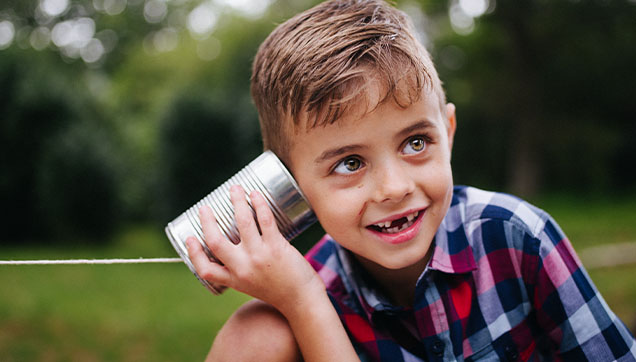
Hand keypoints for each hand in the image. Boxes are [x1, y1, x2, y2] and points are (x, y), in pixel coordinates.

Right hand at [187, 185, 322, 312]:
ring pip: (242, 222)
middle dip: (207, 221)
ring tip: (235, 189)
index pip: (205, 269)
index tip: (189, 237)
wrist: (302, 301)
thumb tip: (238, 245)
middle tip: (205, 207)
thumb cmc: (280, 291)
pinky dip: (258, 203)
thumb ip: (243, 270)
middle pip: (216, 241)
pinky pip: (265, 220)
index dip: (193, 252)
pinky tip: (256, 194)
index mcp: (234, 280)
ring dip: (236, 201)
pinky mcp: (276, 247)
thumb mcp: (252, 286)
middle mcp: (243, 268)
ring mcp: (259, 256)